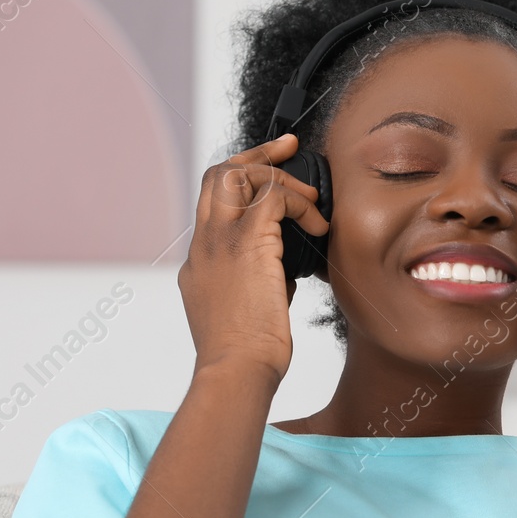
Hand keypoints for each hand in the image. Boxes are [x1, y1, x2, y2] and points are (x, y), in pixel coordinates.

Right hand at [178, 133, 328, 383]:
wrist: (237, 370)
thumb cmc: (247, 355)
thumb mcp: (248, 310)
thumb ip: (260, 282)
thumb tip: (285, 270)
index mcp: (200, 262)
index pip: (213, 204)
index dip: (241, 182)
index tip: (269, 173)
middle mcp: (203, 245)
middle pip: (217, 175)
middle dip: (254, 155)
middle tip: (286, 147)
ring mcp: (219, 241)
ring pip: (238, 175)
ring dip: (280, 178)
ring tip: (310, 200)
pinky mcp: (245, 243)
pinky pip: (272, 197)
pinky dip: (299, 204)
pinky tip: (317, 226)